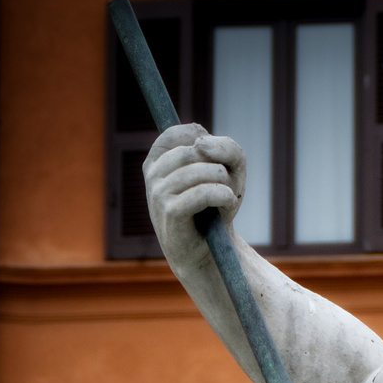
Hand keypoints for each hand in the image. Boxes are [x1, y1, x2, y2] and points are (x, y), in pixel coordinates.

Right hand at [143, 123, 247, 268]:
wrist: (209, 250)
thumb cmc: (215, 207)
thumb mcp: (229, 171)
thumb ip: (226, 147)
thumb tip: (201, 144)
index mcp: (158, 159)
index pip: (183, 132)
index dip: (208, 144)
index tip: (215, 164)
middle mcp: (153, 173)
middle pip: (196, 150)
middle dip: (220, 167)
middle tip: (224, 186)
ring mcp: (157, 193)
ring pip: (200, 170)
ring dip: (224, 183)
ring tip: (226, 197)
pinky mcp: (170, 212)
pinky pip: (202, 193)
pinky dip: (223, 196)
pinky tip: (227, 205)